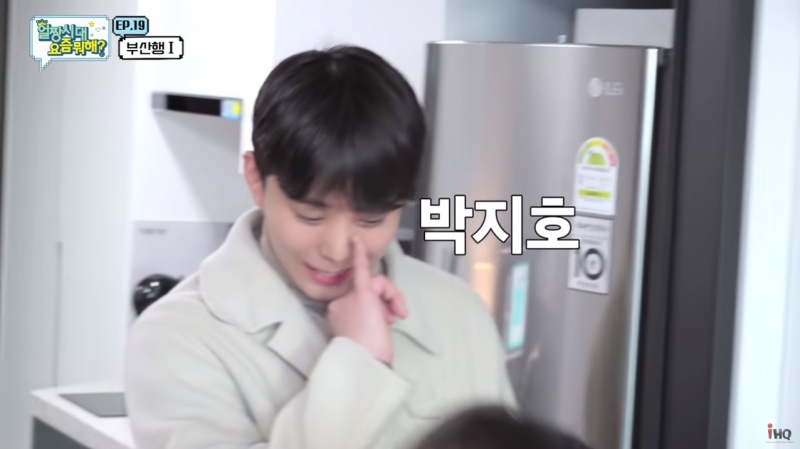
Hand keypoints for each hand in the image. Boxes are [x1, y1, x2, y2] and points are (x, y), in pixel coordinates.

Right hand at [327, 236, 407, 364]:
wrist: (364, 364)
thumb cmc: (368, 358)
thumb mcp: (368, 336)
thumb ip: (370, 319)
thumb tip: (384, 313)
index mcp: (339, 315)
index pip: (359, 300)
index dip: (374, 306)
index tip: (377, 316)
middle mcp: (340, 303)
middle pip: (369, 290)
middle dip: (385, 302)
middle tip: (393, 319)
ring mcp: (349, 298)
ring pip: (376, 283)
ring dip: (391, 296)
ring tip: (394, 317)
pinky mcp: (362, 294)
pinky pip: (362, 269)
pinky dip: (360, 254)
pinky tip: (357, 240)